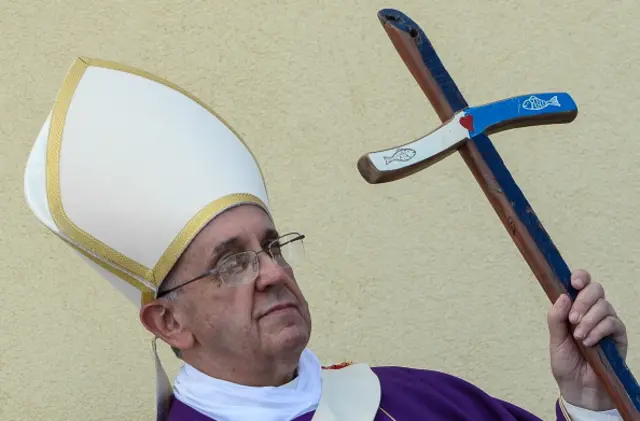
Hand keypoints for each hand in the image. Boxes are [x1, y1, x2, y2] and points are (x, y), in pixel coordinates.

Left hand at [547, 269, 627, 410]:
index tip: (573, 283)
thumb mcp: (555, 340)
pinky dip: (598, 330)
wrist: (580, 389)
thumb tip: (562, 295)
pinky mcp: (618, 336)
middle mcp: (592, 311)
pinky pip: (613, 323)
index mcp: (575, 308)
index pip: (581, 283)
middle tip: (573, 320)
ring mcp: (606, 322)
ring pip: (604, 306)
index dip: (580, 277)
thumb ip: (556, 318)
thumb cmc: (566, 363)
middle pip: (596, 289)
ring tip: (579, 337)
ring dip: (589, 320)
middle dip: (583, 301)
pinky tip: (589, 343)